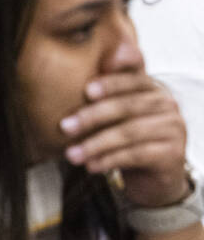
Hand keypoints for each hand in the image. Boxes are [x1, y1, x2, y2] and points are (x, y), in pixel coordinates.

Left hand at [59, 47, 188, 207]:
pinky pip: (136, 155)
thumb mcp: (115, 109)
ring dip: (95, 144)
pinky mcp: (173, 154)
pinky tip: (90, 166)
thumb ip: (104, 88)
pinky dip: (109, 160)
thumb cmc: (126, 132)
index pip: (131, 79)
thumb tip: (86, 66)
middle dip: (92, 117)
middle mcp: (167, 104)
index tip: (86, 90)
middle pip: (126, 107)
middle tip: (64, 127)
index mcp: (151, 86)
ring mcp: (174, 129)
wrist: (151, 173)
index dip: (110, 83)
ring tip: (71, 154)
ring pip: (129, 133)